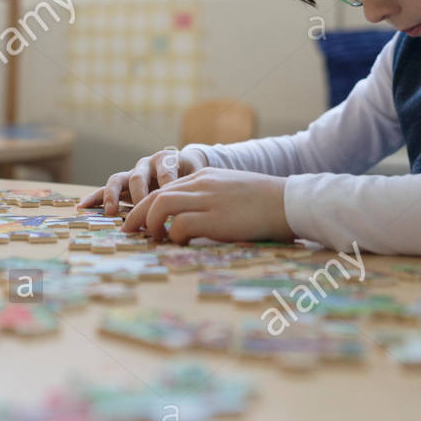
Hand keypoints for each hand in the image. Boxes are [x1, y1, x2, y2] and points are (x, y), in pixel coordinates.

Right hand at [78, 147, 208, 213]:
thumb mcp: (198, 177)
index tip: (169, 202)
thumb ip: (194, 187)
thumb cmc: (192, 174)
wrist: (185, 165)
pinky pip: (105, 189)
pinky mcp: (122, 184)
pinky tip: (82, 207)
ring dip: (113, 196)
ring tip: (111, 211)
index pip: (165, 171)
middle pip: (138, 177)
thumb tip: (196, 207)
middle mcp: (146, 164)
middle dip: (139, 195)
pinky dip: (95, 197)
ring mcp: (132, 173)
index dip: (166, 186)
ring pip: (118, 180)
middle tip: (143, 212)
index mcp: (167, 160)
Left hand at [118, 167, 293, 244]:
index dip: (146, 205)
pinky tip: (180, 244)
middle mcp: (202, 184)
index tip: (137, 221)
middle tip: (128, 232)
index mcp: (205, 176)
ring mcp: (208, 199)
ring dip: (151, 225)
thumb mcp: (232, 191)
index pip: (165, 188)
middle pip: (156, 196)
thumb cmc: (266, 203)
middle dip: (137, 215)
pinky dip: (173, 236)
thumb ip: (209, 199)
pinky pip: (180, 225)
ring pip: (161, 206)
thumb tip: (190, 221)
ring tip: (153, 239)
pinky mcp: (216, 218)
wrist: (291, 202)